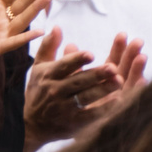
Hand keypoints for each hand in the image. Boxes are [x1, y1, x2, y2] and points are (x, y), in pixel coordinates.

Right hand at [25, 29, 145, 143]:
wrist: (32, 124)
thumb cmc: (38, 91)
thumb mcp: (38, 67)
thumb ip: (48, 47)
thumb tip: (57, 27)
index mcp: (48, 75)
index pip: (63, 65)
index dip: (76, 60)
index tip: (90, 54)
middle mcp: (55, 90)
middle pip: (79, 81)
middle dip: (96, 75)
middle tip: (113, 68)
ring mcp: (65, 107)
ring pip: (87, 97)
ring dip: (104, 89)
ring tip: (120, 81)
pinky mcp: (74, 122)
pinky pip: (91, 115)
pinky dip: (105, 108)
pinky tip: (118, 100)